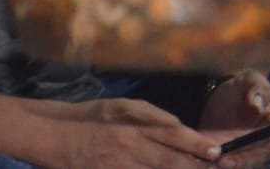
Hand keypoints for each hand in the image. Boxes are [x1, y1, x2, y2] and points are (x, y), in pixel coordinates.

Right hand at [55, 98, 220, 167]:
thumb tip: (179, 128)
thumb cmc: (92, 117)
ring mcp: (118, 167)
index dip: (197, 145)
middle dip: (194, 166)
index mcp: (136, 123)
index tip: (216, 151)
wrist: (52, 135)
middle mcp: (130, 146)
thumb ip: (153, 116)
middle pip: (170, 161)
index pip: (176, 134)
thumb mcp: (125, 106)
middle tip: (214, 168)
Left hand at [200, 69, 269, 167]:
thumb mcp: (249, 80)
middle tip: (230, 158)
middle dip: (250, 160)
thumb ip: (256, 88)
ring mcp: (244, 153)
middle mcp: (262, 143)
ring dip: (235, 166)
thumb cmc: (240, 88)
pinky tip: (209, 163)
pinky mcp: (226, 158)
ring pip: (246, 166)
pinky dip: (217, 167)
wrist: (217, 97)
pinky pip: (226, 167)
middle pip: (264, 158)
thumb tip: (257, 106)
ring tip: (219, 161)